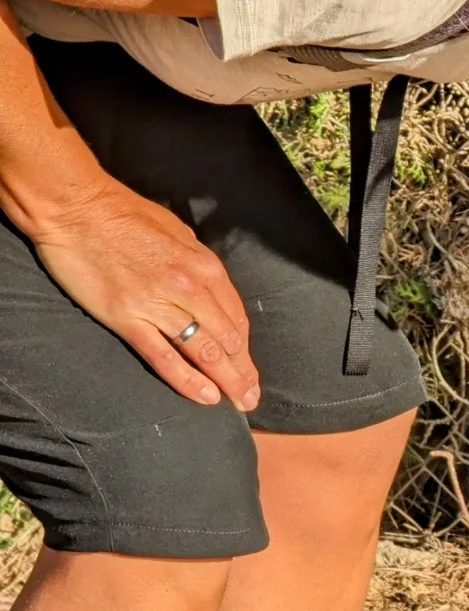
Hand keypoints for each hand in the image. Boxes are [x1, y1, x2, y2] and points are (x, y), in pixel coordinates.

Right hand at [28, 178, 259, 409]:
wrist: (75, 207)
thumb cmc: (126, 215)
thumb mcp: (178, 234)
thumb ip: (198, 266)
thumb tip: (210, 292)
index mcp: (206, 268)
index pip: (236, 318)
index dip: (245, 348)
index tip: (248, 367)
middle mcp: (189, 289)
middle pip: (227, 340)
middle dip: (243, 371)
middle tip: (251, 396)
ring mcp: (158, 305)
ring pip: (203, 352)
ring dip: (227, 381)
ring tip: (240, 403)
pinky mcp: (127, 318)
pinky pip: (164, 357)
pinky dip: (188, 380)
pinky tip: (206, 397)